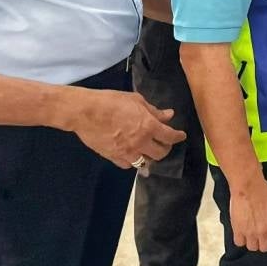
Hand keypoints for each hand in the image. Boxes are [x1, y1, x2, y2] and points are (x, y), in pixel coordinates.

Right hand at [70, 89, 186, 167]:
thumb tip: (169, 114)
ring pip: (145, 162)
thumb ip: (154, 111)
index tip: (181, 136)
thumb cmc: (111, 102)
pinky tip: (134, 155)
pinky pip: (128, 165)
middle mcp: (140, 143)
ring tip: (150, 150)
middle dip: (166, 148)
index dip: (178, 137)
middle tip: (164, 142)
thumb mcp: (136, 101)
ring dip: (150, 157)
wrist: (85, 112)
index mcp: (148, 127)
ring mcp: (126, 152)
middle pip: (160, 154)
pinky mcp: (113, 157)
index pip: (170, 136)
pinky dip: (134, 161)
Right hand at [229, 174, 266, 251]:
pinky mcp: (238, 230)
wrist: (249, 186)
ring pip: (252, 247)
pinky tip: (242, 232)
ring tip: (251, 234)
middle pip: (265, 248)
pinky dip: (241, 239)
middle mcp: (264, 231)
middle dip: (264, 243)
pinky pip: (239, 243)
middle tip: (262, 237)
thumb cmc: (264, 191)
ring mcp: (251, 232)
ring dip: (252, 242)